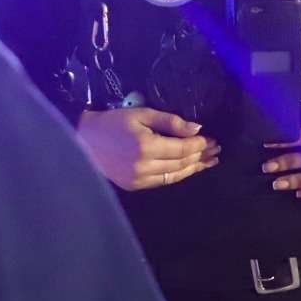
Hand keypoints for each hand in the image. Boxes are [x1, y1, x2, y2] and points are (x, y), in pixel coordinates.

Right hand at [76, 108, 220, 191]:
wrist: (85, 140)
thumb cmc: (113, 122)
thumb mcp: (142, 114)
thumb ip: (170, 121)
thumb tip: (197, 129)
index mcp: (146, 146)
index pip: (182, 148)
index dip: (200, 145)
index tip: (213, 140)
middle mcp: (144, 166)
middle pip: (182, 163)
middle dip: (201, 156)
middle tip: (216, 150)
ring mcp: (139, 179)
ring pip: (175, 176)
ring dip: (194, 168)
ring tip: (209, 162)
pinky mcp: (135, 186)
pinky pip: (163, 181)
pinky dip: (178, 175)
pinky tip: (188, 169)